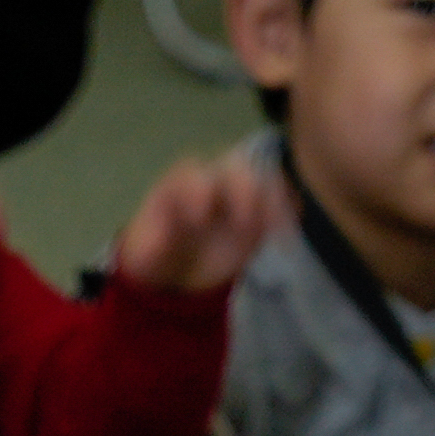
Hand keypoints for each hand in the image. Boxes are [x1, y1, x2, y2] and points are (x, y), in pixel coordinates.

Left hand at [103, 146, 275, 302]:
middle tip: (245, 221)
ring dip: (272, 201)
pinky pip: (279, 201)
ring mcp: (239, 193)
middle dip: (242, 189)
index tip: (199, 217)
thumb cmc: (157, 253)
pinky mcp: (260, 210)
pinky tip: (289, 236)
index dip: (196, 190)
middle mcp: (213, 181)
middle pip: (232, 169)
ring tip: (279, 231)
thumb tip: (152, 248)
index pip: (190, 175)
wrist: (178, 266)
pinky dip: (287, 214)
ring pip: (262, 181)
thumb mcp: (145, 255)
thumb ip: (149, 248)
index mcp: (180, 184)